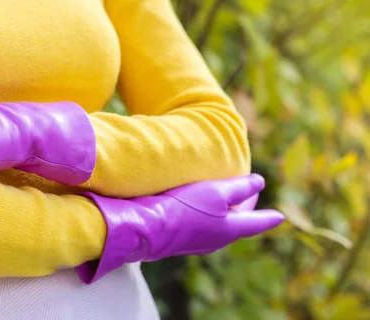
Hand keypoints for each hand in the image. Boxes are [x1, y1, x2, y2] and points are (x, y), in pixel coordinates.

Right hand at [75, 174, 283, 283]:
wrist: (146, 227)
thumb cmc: (183, 208)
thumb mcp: (215, 191)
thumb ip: (239, 187)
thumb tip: (259, 183)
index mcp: (230, 230)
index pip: (256, 221)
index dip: (268, 216)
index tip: (279, 216)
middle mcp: (216, 240)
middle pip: (237, 222)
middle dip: (243, 207)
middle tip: (247, 193)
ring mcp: (196, 242)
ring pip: (218, 224)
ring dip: (224, 211)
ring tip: (223, 196)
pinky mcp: (179, 239)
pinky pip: (201, 226)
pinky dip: (207, 214)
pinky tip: (196, 204)